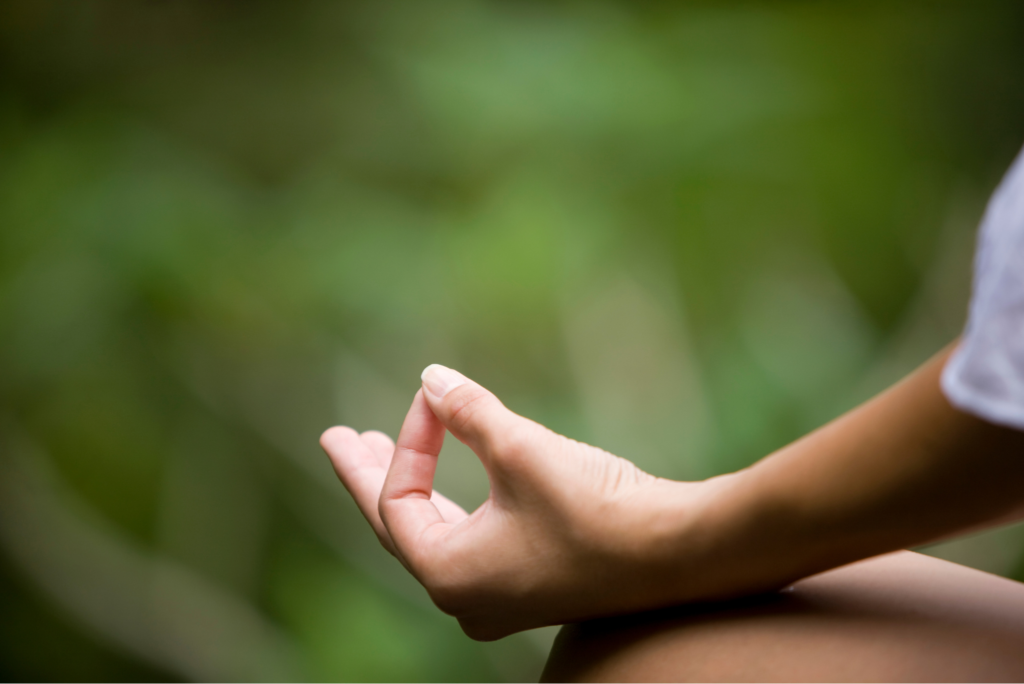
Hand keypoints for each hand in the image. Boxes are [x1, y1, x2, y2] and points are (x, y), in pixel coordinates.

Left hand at [320, 364, 718, 639]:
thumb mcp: (520, 450)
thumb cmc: (597, 508)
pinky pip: (469, 538)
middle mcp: (465, 596)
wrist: (682, 553)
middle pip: (401, 525)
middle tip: (341, 438)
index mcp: (449, 575)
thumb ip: (467, 412)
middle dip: (372, 475)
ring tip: (385, 450)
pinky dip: (452, 502)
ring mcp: (498, 595)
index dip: (408, 440)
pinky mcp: (530, 583)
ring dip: (413, 487)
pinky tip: (451, 482)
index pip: (398, 500)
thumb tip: (431, 378)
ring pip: (436, 532)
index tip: (435, 396)